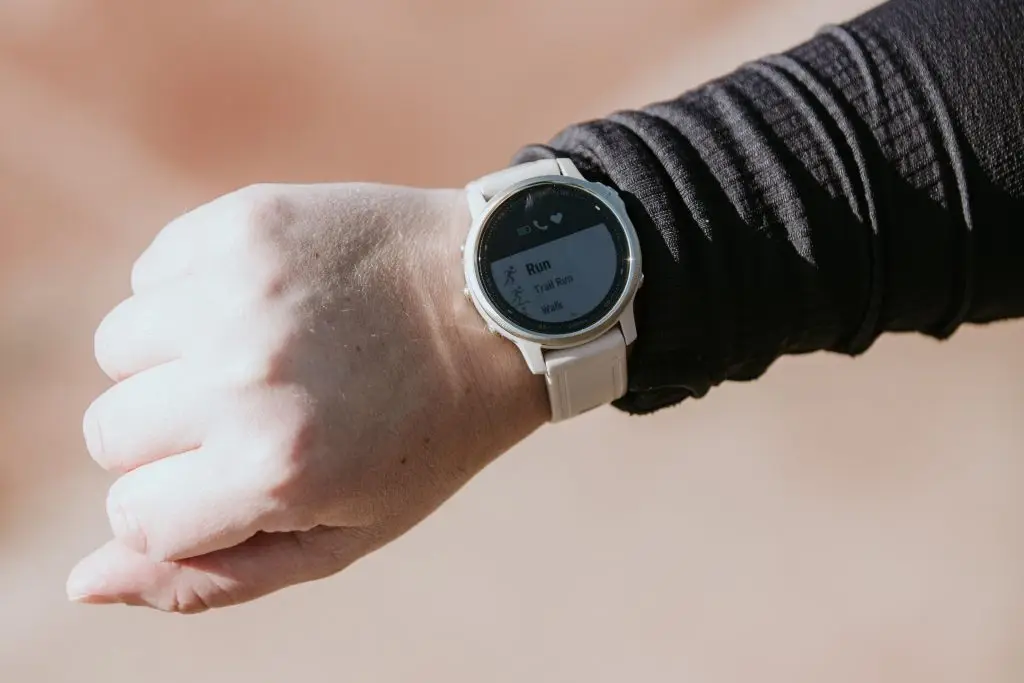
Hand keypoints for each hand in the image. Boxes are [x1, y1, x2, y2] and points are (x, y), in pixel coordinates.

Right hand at [68, 183, 548, 611]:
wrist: (497, 302)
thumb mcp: (346, 534)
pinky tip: (270, 299)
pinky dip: (190, 294)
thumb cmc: (426, 434)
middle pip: (111, 432)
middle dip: (173, 439)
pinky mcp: (244, 221)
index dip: (187, 507)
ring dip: (174, 361)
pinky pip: (152, 275)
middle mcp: (243, 377)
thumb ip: (216, 577)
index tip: (245, 479)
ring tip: (264, 353)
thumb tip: (84, 581)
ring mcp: (239, 289)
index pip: (135, 516)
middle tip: (262, 413)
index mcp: (274, 469)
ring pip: (119, 348)